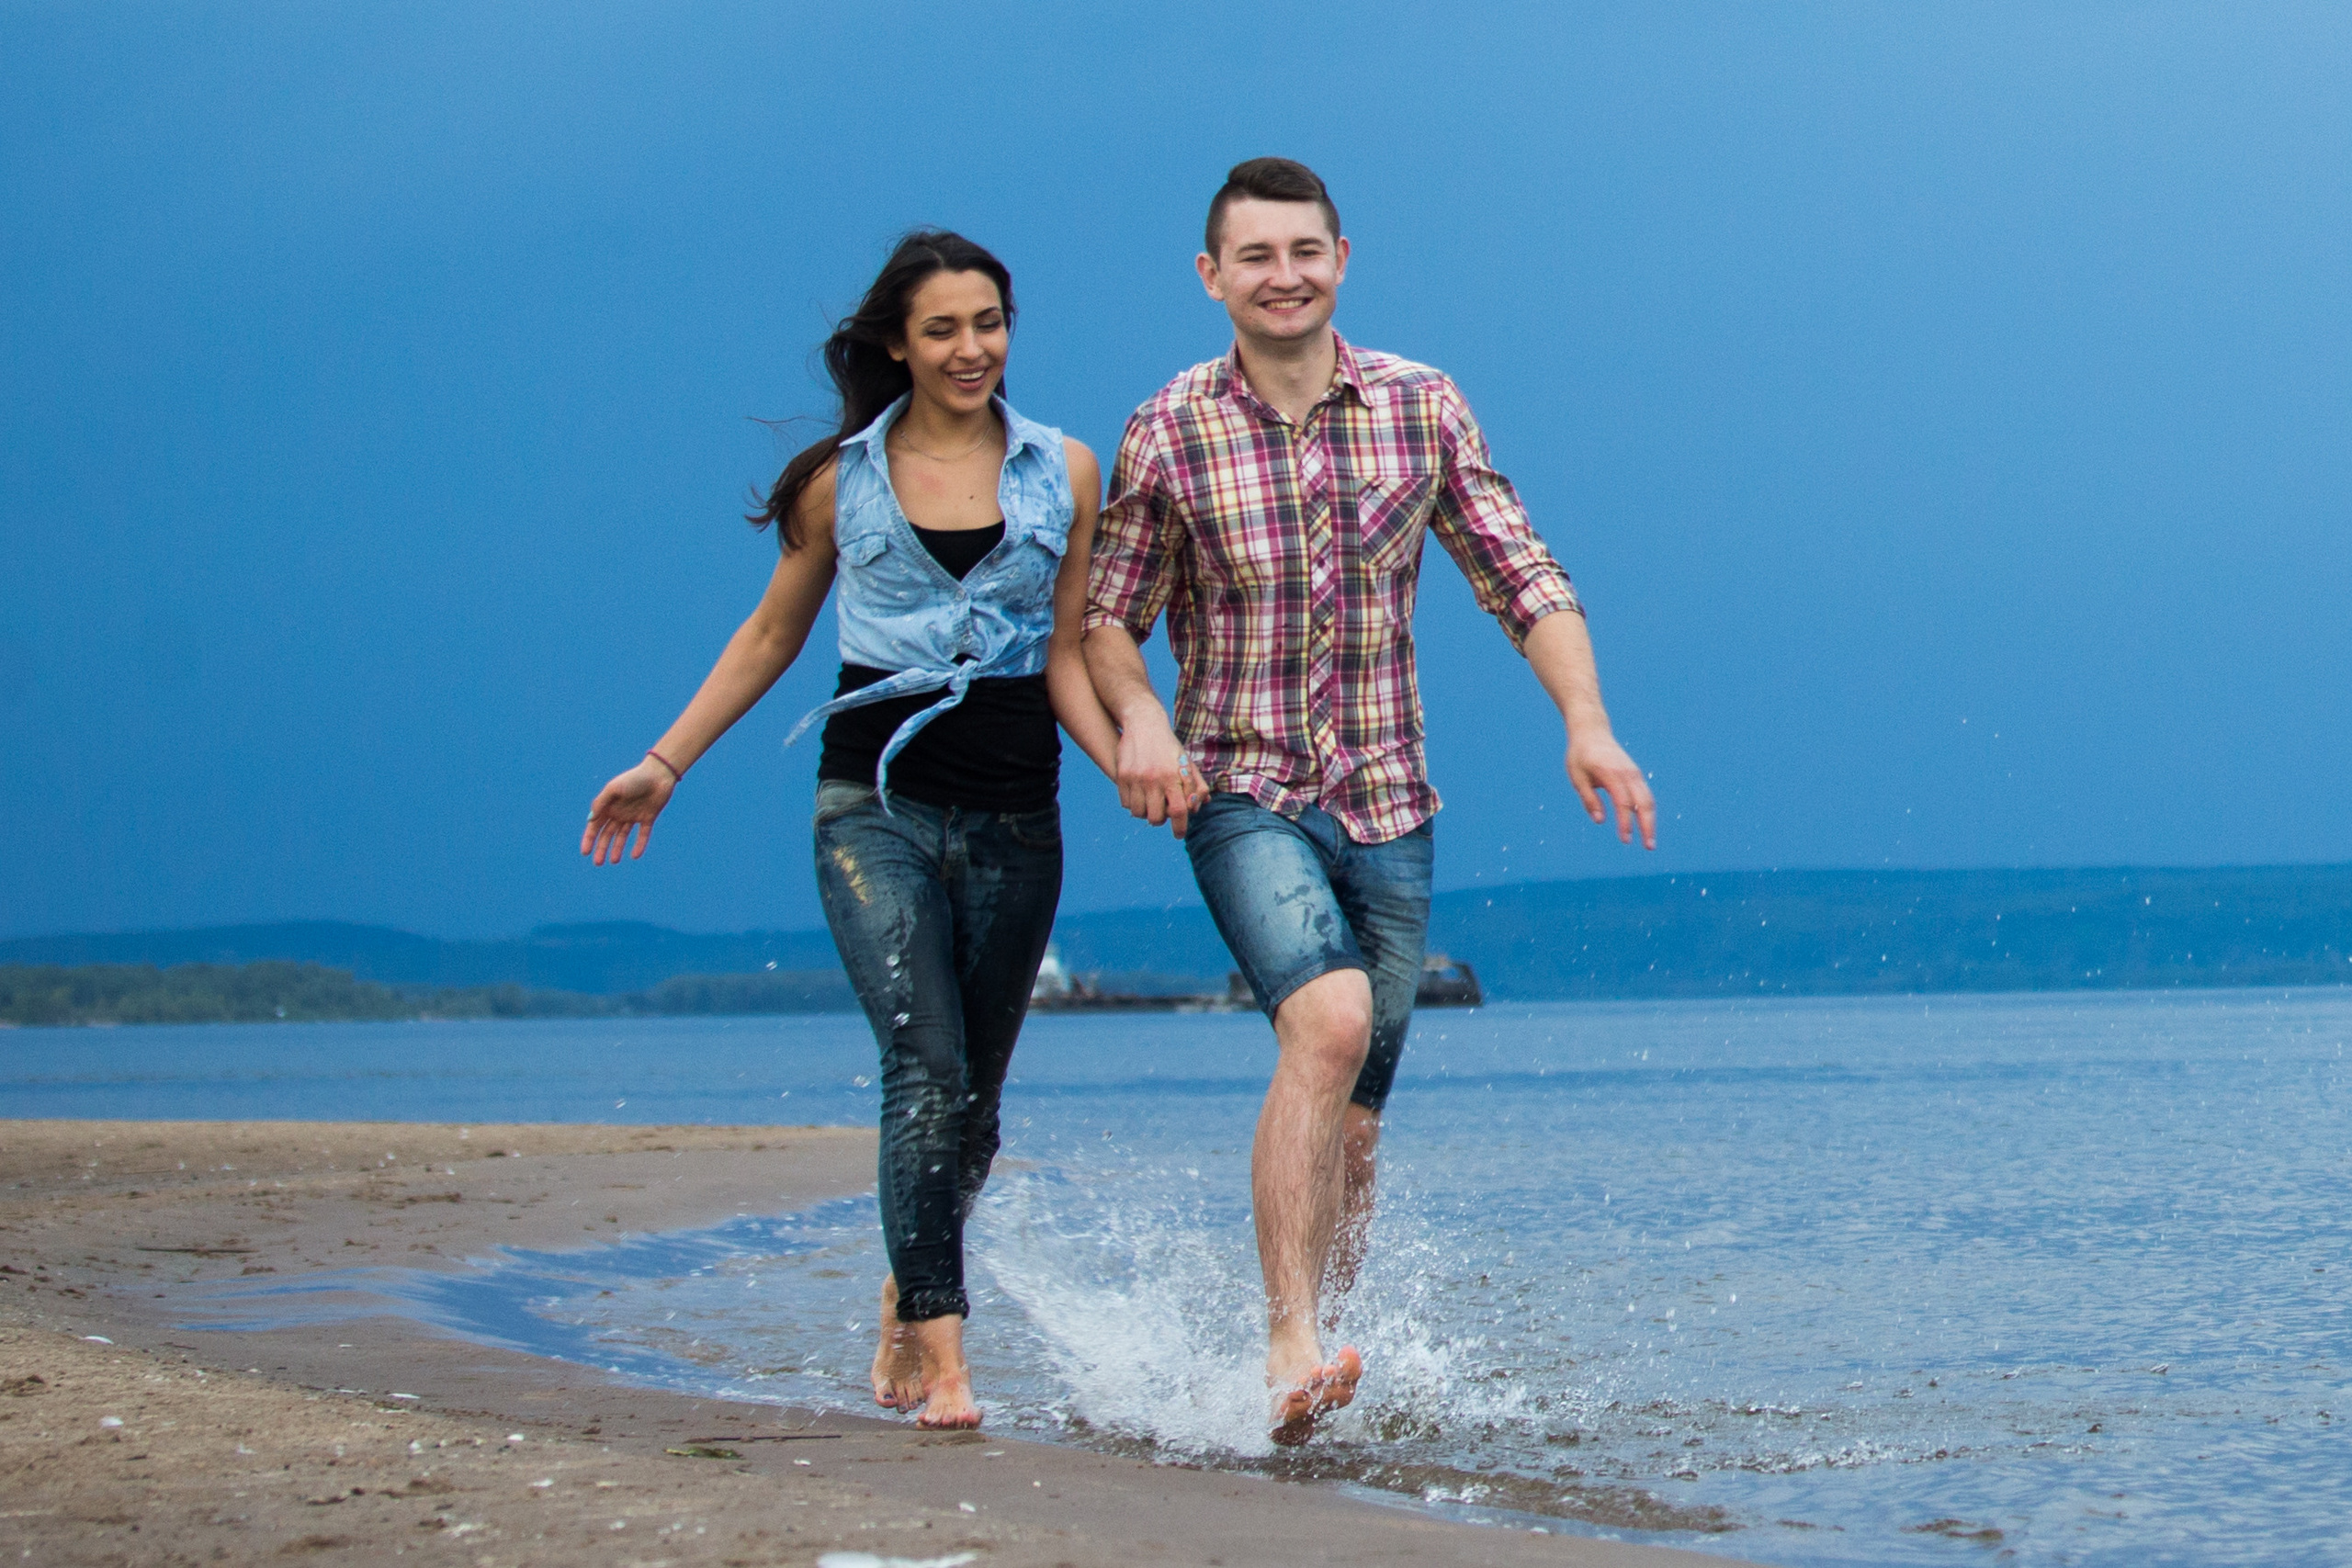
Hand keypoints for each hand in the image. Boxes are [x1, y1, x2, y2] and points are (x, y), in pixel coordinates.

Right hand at [582, 759, 675, 864]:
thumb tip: (590, 820)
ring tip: (614, 861)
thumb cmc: (634, 778)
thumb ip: (601, 803)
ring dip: (617, 849)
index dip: (589, 839)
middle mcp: (619, 812)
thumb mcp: (614, 789)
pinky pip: (642, 834)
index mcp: (608, 805)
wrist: (658, 774)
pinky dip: (639, 845)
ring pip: (622, 836)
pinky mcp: (647, 818)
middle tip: (598, 863)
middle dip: (602, 848)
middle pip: (607, 834)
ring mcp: (633, 816)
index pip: (595, 826)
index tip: (585, 852)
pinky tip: (634, 856)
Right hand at [1114, 715, 1209, 838]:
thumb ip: (1196, 784)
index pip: (1179, 810)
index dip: (1180, 827)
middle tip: (1162, 812)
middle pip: (1156, 817)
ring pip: (1139, 813)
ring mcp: (1136, 778)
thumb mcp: (1186, 762)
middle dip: (1161, 819)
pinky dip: (1133, 804)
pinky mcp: (1122, 776)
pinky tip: (1139, 795)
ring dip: (1145, 812)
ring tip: (1150, 803)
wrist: (1144, 723)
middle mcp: (1154, 778)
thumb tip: (1199, 805)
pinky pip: (1126, 803)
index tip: (1179, 834)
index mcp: (1173, 775)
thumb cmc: (1169, 746)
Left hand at [1566, 731, 1656, 849]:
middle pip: (1644, 802)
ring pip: (1648, 799)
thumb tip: (1601, 821)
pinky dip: (1647, 811)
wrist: (1591, 731)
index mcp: (1610, 773)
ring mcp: (1634, 772)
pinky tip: (1646, 825)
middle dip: (1648, 825)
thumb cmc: (1580, 756)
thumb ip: (1589, 799)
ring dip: (1651, 820)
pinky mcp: (1635, 774)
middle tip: (1649, 847)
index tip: (1625, 840)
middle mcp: (1627, 773)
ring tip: (1649, 841)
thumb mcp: (1578, 778)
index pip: (1623, 802)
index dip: (1625, 822)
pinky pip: (1645, 794)